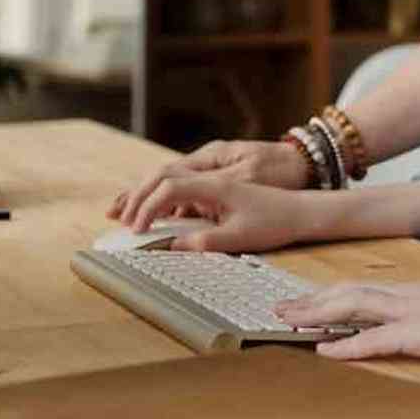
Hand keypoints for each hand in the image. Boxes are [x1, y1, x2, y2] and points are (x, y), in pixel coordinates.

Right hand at [108, 139, 308, 224]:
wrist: (304, 205)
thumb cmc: (276, 218)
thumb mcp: (240, 235)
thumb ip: (204, 241)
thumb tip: (171, 248)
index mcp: (216, 180)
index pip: (169, 186)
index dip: (147, 207)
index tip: (136, 231)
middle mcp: (213, 170)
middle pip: (164, 175)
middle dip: (137, 195)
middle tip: (115, 217)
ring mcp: (215, 174)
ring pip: (171, 178)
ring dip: (147, 194)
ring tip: (121, 211)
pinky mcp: (218, 184)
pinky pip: (183, 186)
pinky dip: (163, 198)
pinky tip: (153, 214)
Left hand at [275, 281, 419, 364]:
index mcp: (419, 292)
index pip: (364, 288)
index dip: (330, 294)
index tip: (303, 300)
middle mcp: (411, 296)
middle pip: (350, 292)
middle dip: (312, 301)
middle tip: (278, 309)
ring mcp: (417, 313)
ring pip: (356, 307)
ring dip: (319, 314)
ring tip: (288, 322)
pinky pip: (379, 339)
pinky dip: (349, 345)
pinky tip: (326, 351)